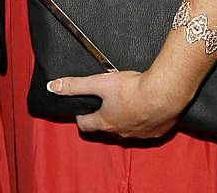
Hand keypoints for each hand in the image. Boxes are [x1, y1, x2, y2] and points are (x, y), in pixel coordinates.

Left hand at [47, 70, 183, 139]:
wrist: (164, 94)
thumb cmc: (131, 88)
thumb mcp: (99, 82)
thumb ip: (75, 85)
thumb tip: (52, 87)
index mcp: (105, 121)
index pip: (85, 124)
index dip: (81, 115)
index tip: (82, 106)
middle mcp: (120, 132)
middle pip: (105, 128)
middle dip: (102, 117)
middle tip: (104, 102)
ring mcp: (139, 134)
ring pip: (126, 129)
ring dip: (123, 119)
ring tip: (125, 102)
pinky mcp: (156, 132)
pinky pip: (145, 129)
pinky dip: (143, 121)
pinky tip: (146, 108)